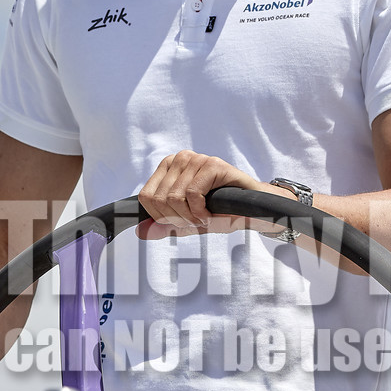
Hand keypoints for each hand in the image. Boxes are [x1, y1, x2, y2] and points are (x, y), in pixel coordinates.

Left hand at [137, 150, 289, 237]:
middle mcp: (180, 159)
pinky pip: (192, 194)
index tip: (180, 222)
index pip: (146, 197)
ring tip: (205, 217)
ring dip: (190, 217)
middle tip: (196, 222)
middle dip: (177, 220)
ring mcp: (196, 159)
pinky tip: (211, 214)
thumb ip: (164, 225)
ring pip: (174, 198)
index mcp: (168, 168)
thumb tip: (140, 231)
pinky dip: (200, 212)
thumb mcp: (187, 221)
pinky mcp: (212, 164)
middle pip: (159, 199)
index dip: (160, 218)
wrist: (250, 209)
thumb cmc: (219, 211)